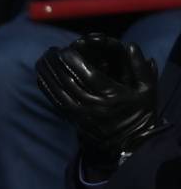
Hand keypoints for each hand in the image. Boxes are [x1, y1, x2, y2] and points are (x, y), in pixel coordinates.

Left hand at [36, 33, 163, 162]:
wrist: (129, 142)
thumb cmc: (139, 112)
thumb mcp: (147, 89)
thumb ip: (139, 67)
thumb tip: (130, 45)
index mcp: (110, 96)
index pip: (88, 75)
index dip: (74, 61)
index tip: (66, 48)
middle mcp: (91, 105)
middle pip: (68, 81)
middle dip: (56, 64)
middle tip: (49, 50)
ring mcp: (79, 114)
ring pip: (58, 91)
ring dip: (47, 74)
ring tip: (41, 60)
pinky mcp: (72, 120)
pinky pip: (55, 102)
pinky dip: (46, 88)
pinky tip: (40, 76)